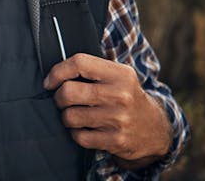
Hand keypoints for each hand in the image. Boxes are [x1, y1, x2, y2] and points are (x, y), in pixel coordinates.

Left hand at [43, 53, 170, 167]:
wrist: (155, 129)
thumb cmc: (126, 97)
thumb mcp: (118, 76)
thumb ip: (91, 69)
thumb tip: (54, 72)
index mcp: (120, 74)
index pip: (79, 63)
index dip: (57, 71)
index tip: (50, 82)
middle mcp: (120, 95)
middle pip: (68, 92)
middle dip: (58, 98)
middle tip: (62, 100)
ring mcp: (118, 119)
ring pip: (70, 116)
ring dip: (66, 117)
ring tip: (75, 115)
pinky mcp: (116, 140)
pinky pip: (79, 137)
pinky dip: (76, 134)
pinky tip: (84, 129)